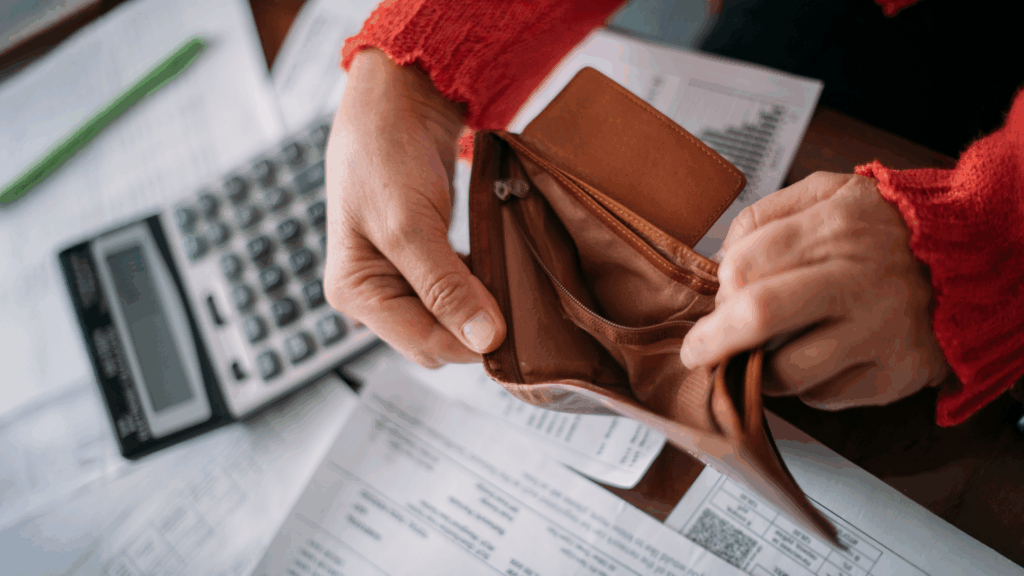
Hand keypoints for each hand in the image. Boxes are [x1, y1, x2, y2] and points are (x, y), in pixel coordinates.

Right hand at [323, 49, 505, 367]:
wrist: (396, 102)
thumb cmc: (385, 153)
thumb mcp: (411, 225)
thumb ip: (445, 287)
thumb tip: (483, 340)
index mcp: (354, 292)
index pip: (422, 344)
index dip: (469, 342)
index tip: (514, 329)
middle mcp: (371, 292)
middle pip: (436, 338)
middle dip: (474, 326)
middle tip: (518, 304)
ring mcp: (395, 277)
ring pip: (449, 317)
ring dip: (480, 306)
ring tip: (511, 286)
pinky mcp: (420, 260)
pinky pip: (455, 291)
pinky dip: (478, 286)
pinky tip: (496, 270)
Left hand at [679, 172, 949, 409]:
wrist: (976, 257)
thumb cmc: (888, 229)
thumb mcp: (831, 192)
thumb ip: (768, 214)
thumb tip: (720, 258)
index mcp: (833, 227)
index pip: (744, 264)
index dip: (720, 288)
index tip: (719, 299)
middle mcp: (855, 280)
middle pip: (759, 315)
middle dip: (712, 340)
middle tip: (697, 350)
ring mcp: (877, 331)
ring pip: (788, 369)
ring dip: (758, 370)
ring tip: (757, 358)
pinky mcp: (893, 374)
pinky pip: (825, 397)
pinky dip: (804, 388)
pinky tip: (810, 365)